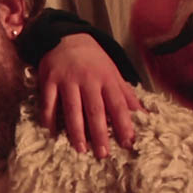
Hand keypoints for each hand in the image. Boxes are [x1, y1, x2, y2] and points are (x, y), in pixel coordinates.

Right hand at [37, 35, 139, 155]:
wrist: (67, 37)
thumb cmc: (94, 60)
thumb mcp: (113, 73)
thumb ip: (126, 95)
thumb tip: (144, 115)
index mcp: (107, 78)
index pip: (117, 104)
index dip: (123, 124)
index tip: (127, 143)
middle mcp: (88, 79)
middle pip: (95, 110)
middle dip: (100, 133)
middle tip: (103, 154)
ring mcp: (67, 79)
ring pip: (72, 109)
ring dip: (76, 131)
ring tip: (81, 149)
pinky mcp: (49, 80)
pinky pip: (48, 102)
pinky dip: (49, 118)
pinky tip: (52, 132)